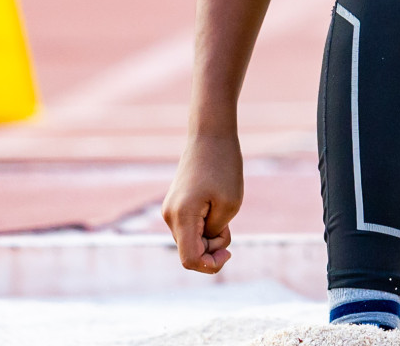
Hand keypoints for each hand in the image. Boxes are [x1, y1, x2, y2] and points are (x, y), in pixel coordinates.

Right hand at [162, 132, 243, 273]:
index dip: (210, 265)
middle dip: (213, 247)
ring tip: (224, 211)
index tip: (230, 253)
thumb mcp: (229, 205)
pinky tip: (215, 207)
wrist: (211, 134)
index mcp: (181, 217)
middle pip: (191, 252)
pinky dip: (206, 226)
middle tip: (229, 224)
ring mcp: (170, 209)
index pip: (190, 260)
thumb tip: (203, 244)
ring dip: (211, 235)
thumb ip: (214, 233)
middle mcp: (170, 216)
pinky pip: (190, 227)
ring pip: (191, 240)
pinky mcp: (176, 203)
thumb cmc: (224, 167)